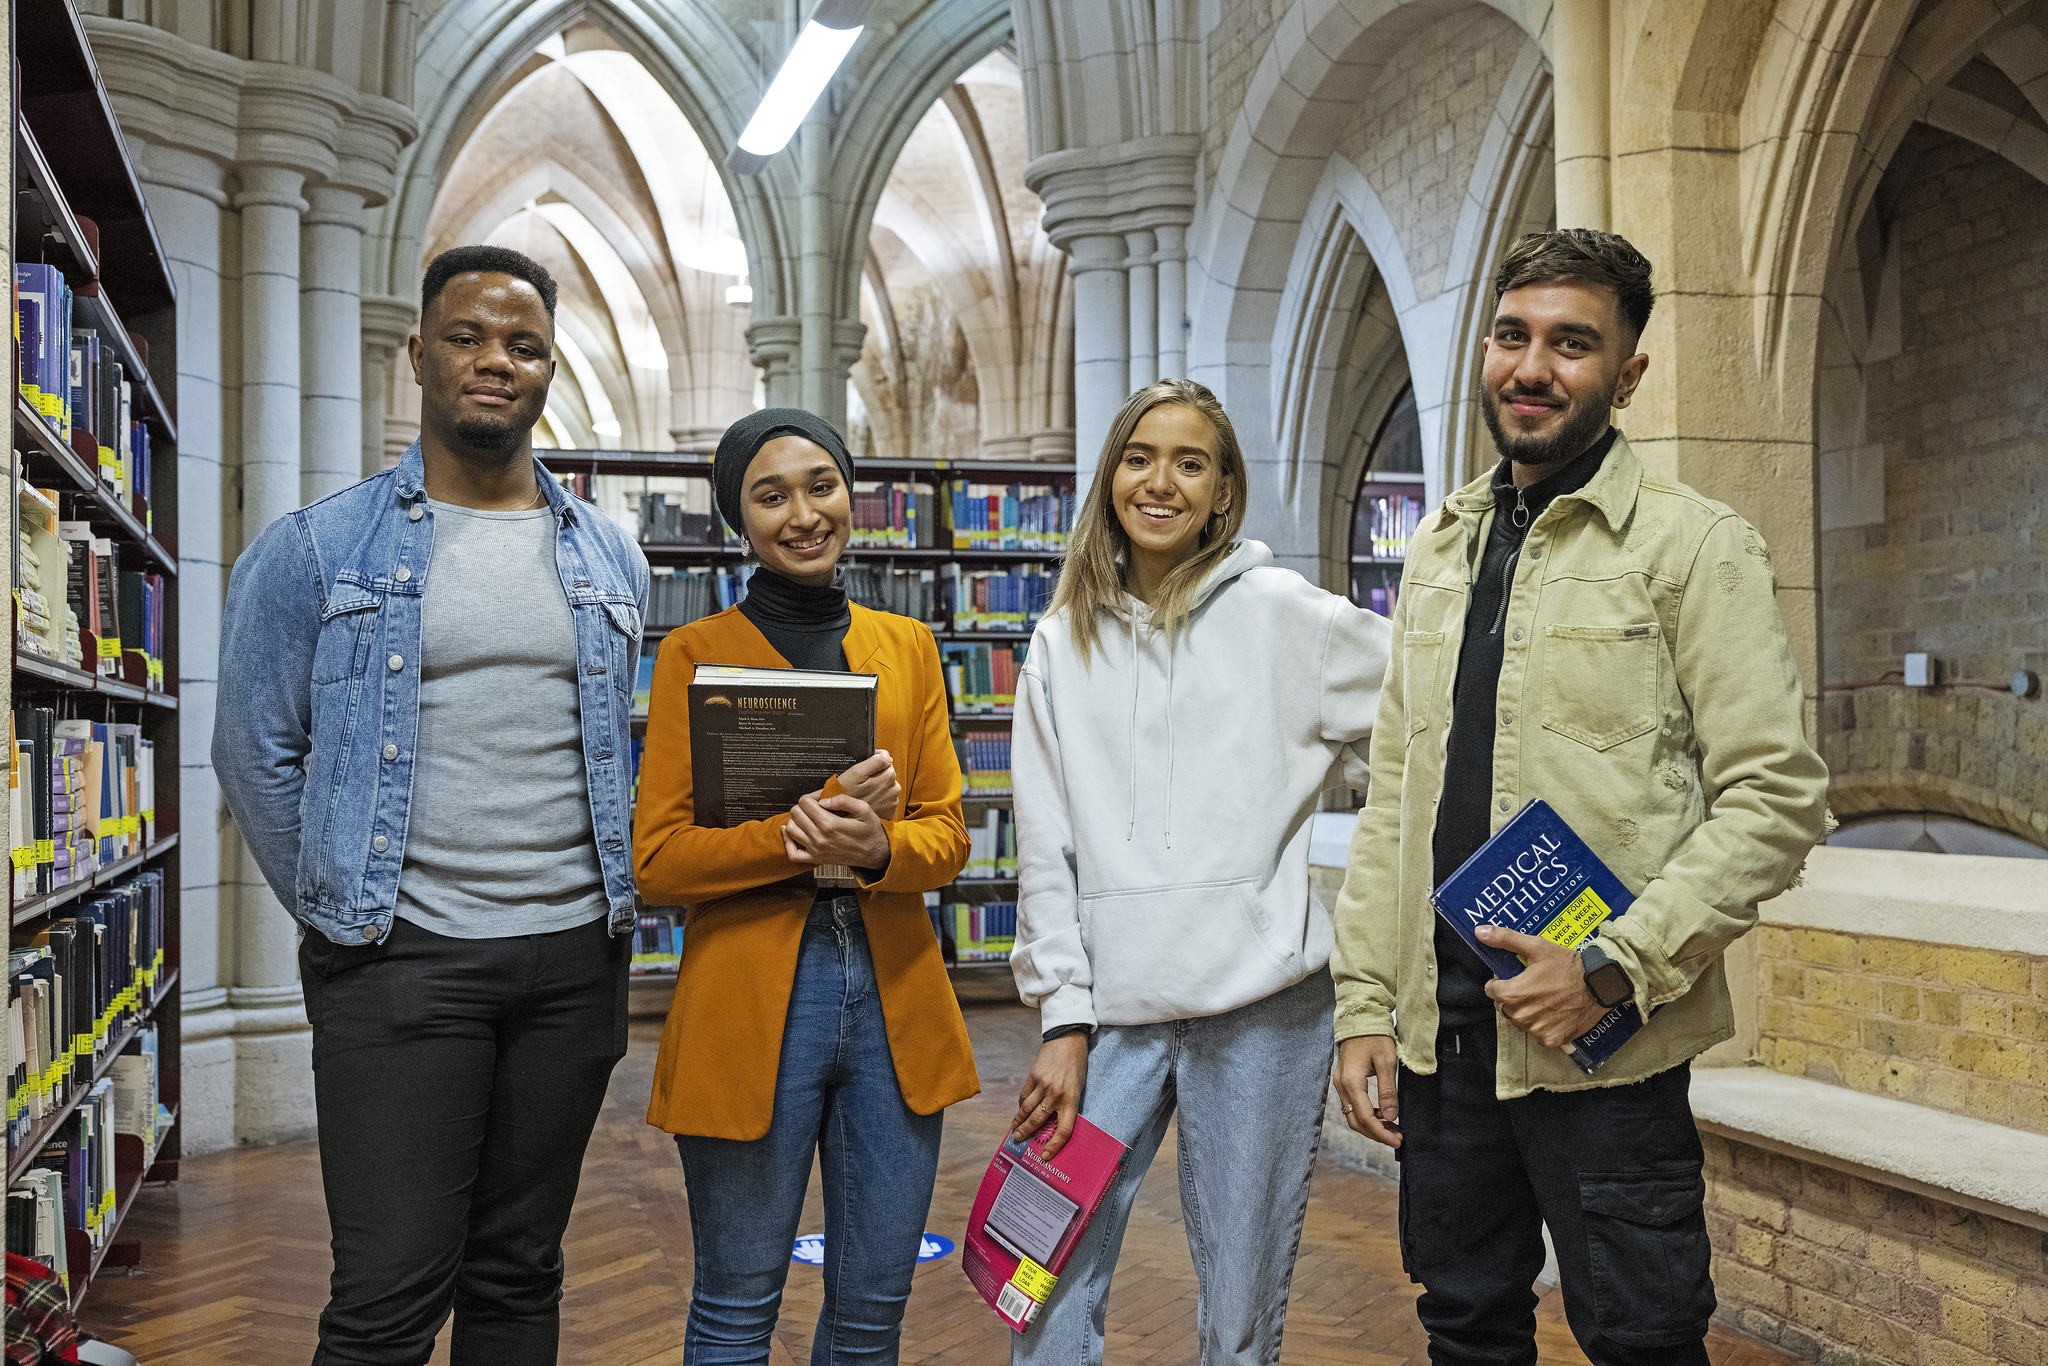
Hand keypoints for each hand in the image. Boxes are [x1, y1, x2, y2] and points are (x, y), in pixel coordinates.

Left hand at [783, 792, 891, 870]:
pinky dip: (788, 841)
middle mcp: (819, 837)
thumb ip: (843, 800)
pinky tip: (793, 832)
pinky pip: (792, 852)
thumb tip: (823, 800)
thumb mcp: (863, 809)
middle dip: (803, 806)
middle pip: (795, 813)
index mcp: (830, 824)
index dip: (811, 796)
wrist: (874, 853)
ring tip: (808, 817)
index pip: (805, 802)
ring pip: (791, 829)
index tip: (821, 798)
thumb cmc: (870, 830)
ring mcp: (815, 850)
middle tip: (815, 807)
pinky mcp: (815, 859)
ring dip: (796, 820)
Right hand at [836, 750, 899, 821]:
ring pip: (887, 785)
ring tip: (864, 791)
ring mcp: (893, 800)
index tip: (864, 768)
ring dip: (878, 786)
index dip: (874, 761)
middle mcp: (894, 789)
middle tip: (862, 782)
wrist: (841, 815)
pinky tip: (869, 800)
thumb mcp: (856, 772)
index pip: (886, 760)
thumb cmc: (846, 792)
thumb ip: (875, 761)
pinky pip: (887, 798)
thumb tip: (887, 756)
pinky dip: (879, 798)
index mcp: (889, 776)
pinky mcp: (890, 810)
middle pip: (887, 773)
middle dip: (877, 774)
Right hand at [1013, 1034, 1088, 1159]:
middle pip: (1037, 1121)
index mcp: (1072, 1100)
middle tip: (1018, 1140)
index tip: (1046, 1155)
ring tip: (1014, 1129)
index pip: (1063, 1129)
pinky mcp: (1034, 1076)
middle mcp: (1056, 1095)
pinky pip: (1024, 1095)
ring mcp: (1043, 1085)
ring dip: (1019, 1121)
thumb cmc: (1077, 1065)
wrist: (1069, 1039)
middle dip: (1026, 1133)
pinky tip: (1020, 1110)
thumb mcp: (1078, 1088)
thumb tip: (1052, 1122)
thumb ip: (1067, 1104)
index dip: (1054, 1145)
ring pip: (1027, 1109)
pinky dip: (1021, 1105)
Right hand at [1333, 1034, 1401, 1149]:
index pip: (1365, 1117)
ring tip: (1392, 1128)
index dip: (1381, 1133)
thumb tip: (1391, 1117)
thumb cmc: (1375, 1037)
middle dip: (1376, 1133)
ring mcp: (1340, 1083)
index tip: (1398, 1140)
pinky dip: (1366, 1115)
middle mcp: (1341, 1086)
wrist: (1359, 1019)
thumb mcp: (1387, 1062)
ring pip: (1352, 1115)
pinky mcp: (1343, 1081)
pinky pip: (1352, 1105)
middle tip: (1397, 1138)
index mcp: (1352, 1082)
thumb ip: (1388, 1091)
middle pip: (1355, 1121)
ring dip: (1371, 1125)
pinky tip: (1382, 1114)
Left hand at [1479, 926, 1615, 1048]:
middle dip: (1514, 997)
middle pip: (1505, 1007)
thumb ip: (1505, 939)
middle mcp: (1521, 1016)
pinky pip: (1538, 1034)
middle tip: (1534, 986)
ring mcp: (1536, 1030)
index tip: (1517, 977)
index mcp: (1512, 994)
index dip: (1502, 982)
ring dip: (1527, 1012)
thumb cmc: (1567, 965)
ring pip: (1521, 1022)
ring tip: (1545, 998)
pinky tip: (1555, 1012)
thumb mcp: (1536, 946)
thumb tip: (1479, 931)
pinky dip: (1544, 1025)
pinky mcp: (1552, 1039)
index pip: (1492, 990)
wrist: (1600, 984)